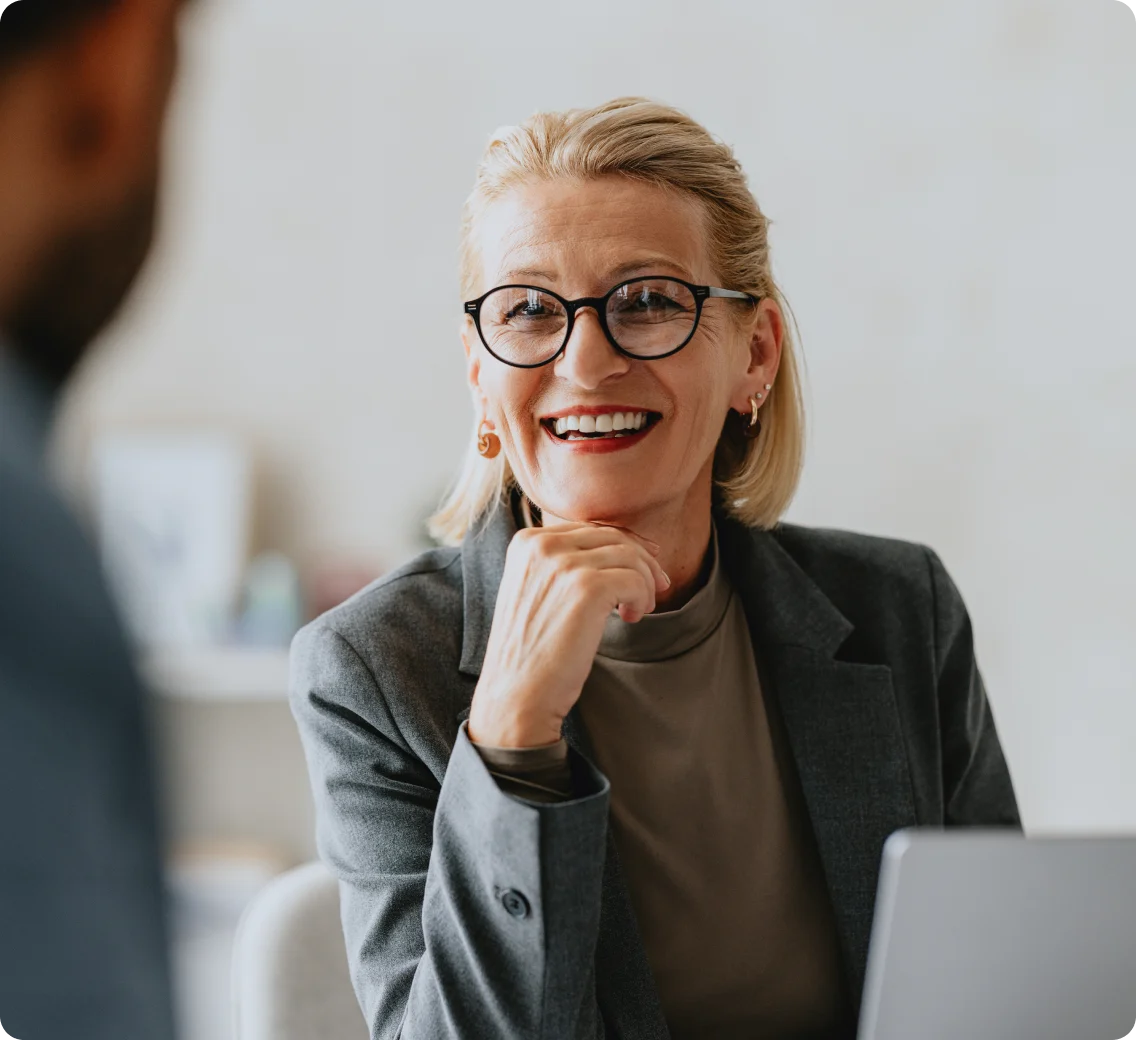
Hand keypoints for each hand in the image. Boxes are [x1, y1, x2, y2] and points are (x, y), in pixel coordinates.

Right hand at [468, 523, 669, 748]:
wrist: (516, 694)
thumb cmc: (532, 650)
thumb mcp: (537, 590)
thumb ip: (564, 564)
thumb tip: (624, 545)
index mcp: (527, 541)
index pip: (590, 529)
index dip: (624, 545)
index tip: (644, 566)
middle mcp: (542, 545)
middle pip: (613, 537)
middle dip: (643, 561)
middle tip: (659, 587)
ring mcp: (563, 564)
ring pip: (630, 557)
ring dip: (645, 583)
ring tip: (637, 610)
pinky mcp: (587, 588)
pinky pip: (636, 580)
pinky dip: (643, 599)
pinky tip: (631, 618)